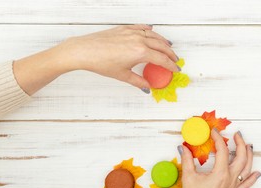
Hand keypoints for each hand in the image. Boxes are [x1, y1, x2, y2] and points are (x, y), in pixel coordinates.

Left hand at [14, 25, 178, 93]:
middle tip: (175, 60)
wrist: (84, 50)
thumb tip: (147, 87)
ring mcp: (131, 32)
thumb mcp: (122, 75)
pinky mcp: (124, 29)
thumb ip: (138, 81)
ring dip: (163, 41)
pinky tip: (152, 31)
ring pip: (153, 35)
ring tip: (168, 46)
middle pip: (161, 46)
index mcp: (140, 52)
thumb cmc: (101, 63)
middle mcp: (139, 40)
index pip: (162, 59)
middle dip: (170, 54)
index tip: (176, 69)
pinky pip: (141, 28)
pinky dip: (149, 30)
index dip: (171, 65)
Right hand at [179, 129, 260, 187]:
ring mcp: (234, 187)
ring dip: (249, 156)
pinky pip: (247, 185)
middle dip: (241, 144)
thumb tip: (183, 147)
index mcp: (220, 174)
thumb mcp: (188, 178)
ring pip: (247, 169)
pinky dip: (253, 177)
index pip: (222, 151)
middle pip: (241, 157)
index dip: (218, 139)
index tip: (214, 132)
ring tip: (248, 146)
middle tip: (237, 135)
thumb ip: (187, 160)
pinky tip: (257, 172)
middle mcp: (230, 179)